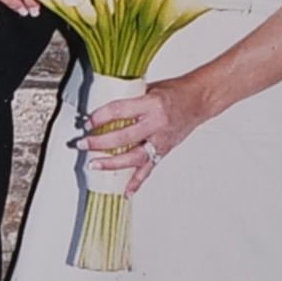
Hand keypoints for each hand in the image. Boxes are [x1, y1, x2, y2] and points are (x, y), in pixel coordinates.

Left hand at [81, 75, 208, 194]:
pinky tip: (125, 192)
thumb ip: (128, 100)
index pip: (119, 111)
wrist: (199, 100)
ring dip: (112, 163)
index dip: (100, 117)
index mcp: (152, 104)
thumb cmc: (175, 92)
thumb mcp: (149, 89)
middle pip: (123, 137)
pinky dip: (136, 182)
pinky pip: (148, 169)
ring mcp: (161, 140)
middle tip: (82, 144)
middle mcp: (157, 124)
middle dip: (99, 142)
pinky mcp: (164, 151)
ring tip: (94, 165)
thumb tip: (104, 109)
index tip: (88, 121)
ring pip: (134, 157)